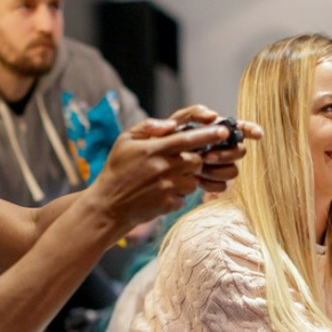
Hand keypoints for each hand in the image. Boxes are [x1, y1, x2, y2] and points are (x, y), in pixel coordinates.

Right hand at [90, 108, 245, 226]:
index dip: (208, 135)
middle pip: (195, 160)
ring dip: (186, 178)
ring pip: (193, 179)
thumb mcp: (125, 141)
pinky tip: (161, 193)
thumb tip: (172, 125)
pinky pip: (185, 197)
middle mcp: (162, 167)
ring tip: (166, 178)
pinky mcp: (168, 204)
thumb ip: (148, 127)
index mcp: (153, 149)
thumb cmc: (116, 170)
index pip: (187, 139)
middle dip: (194, 159)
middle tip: (181, 161)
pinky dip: (178, 194)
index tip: (224, 132)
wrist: (108, 206)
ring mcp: (166, 187)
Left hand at [164, 105, 263, 193]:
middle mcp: (221, 148)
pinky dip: (210, 184)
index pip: (241, 128)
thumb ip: (192, 113)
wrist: (152, 164)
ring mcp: (218, 167)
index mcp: (216, 130)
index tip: (257, 134)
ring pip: (233, 171)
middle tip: (207, 156)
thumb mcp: (176, 120)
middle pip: (240, 152)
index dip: (251, 130)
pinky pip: (222, 186)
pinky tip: (197, 180)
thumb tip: (212, 115)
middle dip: (226, 154)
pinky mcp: (211, 183)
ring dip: (218, 170)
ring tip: (199, 169)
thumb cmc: (163, 138)